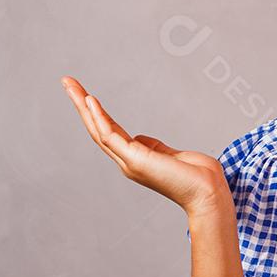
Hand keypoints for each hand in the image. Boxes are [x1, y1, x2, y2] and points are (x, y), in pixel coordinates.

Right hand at [61, 76, 228, 216]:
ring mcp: (129, 161)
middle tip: (67, 82)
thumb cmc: (198, 177)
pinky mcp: (135, 160)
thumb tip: (140, 139)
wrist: (209, 194)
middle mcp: (128, 161)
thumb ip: (154, 147)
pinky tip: (90, 100)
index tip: (86, 94)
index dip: (97, 113)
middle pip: (97, 128)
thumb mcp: (173, 155)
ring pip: (98, 130)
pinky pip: (109, 135)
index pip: (110, 131)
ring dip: (83, 105)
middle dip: (81, 104)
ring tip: (70, 84)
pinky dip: (99, 117)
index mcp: (136, 159)